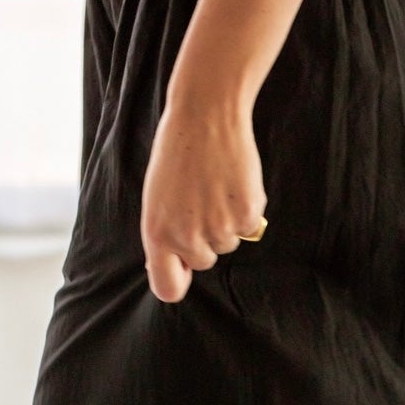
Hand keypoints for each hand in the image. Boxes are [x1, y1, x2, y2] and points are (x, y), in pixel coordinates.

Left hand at [140, 89, 266, 303]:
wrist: (205, 116)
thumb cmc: (178, 153)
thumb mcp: (157, 198)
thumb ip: (166, 234)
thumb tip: (180, 265)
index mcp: (156, 234)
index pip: (168, 288)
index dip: (179, 279)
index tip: (185, 268)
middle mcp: (186, 237)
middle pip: (205, 261)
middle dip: (206, 238)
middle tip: (200, 199)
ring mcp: (218, 228)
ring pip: (228, 243)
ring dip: (226, 220)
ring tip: (214, 185)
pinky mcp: (245, 214)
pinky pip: (248, 227)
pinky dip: (245, 208)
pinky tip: (232, 181)